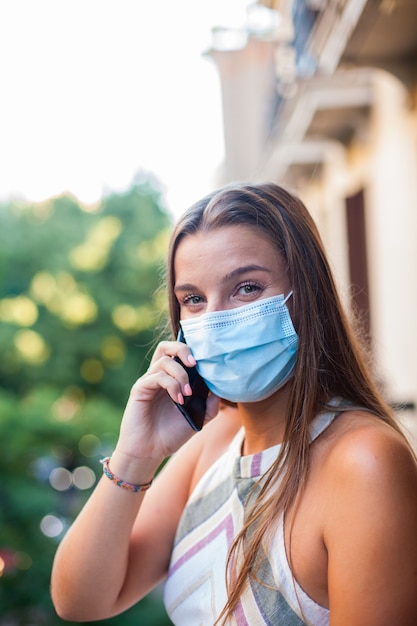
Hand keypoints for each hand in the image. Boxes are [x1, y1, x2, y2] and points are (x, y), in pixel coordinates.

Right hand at [114, 339, 219, 466]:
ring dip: (181, 375)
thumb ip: (210, 403)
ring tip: (188, 394)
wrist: (149, 452)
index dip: (192, 352)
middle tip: (194, 363)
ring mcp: (148, 381)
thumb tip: (220, 387)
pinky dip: (172, 385)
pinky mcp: (139, 389)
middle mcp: (159, 376)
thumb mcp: (198, 417)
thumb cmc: (171, 434)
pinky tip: (179, 400)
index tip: (207, 362)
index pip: (179, 354)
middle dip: (183, 349)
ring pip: (164, 361)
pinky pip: (157, 376)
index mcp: (171, 379)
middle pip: (166, 347)